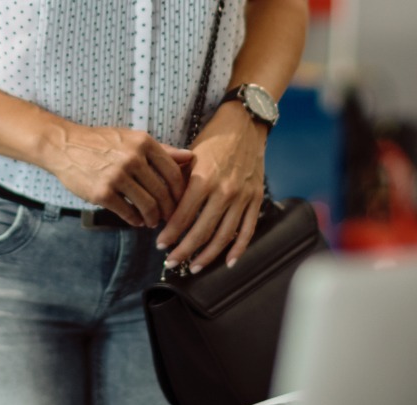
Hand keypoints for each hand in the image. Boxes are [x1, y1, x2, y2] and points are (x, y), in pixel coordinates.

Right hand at [45, 124, 193, 227]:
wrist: (64, 146)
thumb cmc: (101, 143)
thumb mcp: (133, 139)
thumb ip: (163, 150)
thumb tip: (191, 157)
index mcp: (144, 142)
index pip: (173, 173)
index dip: (180, 192)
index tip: (180, 202)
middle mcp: (132, 158)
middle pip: (162, 192)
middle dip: (169, 210)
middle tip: (169, 218)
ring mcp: (117, 176)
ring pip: (148, 205)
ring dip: (153, 218)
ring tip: (152, 222)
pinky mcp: (102, 192)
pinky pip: (127, 212)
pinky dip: (135, 220)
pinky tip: (136, 221)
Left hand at [155, 105, 267, 271]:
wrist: (245, 124)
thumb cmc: (213, 140)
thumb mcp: (190, 157)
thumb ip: (177, 184)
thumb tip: (163, 211)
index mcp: (204, 179)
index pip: (183, 216)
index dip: (170, 234)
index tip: (160, 245)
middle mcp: (224, 191)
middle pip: (202, 231)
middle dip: (184, 251)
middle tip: (171, 262)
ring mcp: (242, 197)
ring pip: (224, 236)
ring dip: (207, 256)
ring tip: (194, 267)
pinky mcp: (256, 199)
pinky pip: (247, 230)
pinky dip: (239, 249)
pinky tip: (228, 262)